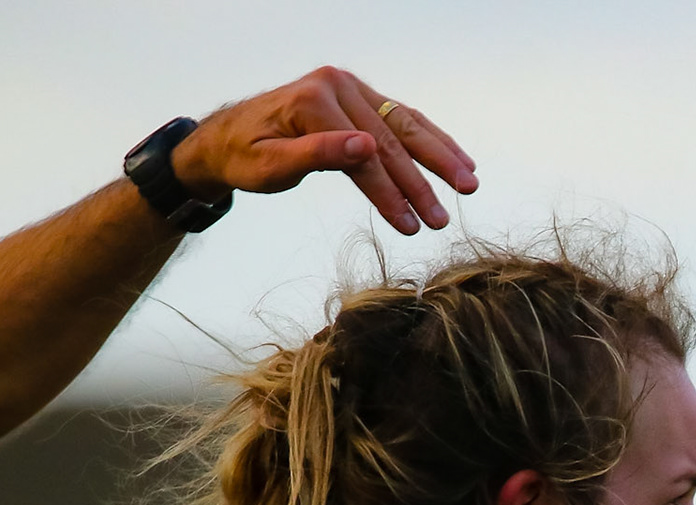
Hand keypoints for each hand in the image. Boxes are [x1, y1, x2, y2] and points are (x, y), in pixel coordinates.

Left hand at [169, 66, 477, 234]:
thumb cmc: (243, 157)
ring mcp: (351, 89)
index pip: (364, 155)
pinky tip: (457, 160)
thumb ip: (317, 155)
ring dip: (440, 156)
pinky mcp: (360, 97)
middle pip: (392, 138)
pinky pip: (402, 119)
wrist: (226, 138)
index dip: (390, 193)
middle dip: (422, 182)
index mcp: (315, 100)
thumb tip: (365, 148)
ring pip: (406, 125)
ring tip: (469, 185)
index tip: (411, 226)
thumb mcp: (270, 166)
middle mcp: (337, 86)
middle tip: (444, 218)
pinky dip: (431, 140)